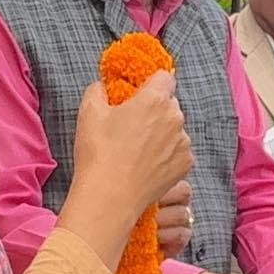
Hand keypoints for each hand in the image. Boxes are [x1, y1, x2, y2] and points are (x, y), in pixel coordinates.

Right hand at [61, 74, 193, 265]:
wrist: (110, 196)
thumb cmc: (99, 152)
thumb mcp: (89, 112)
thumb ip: (98, 89)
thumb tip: (103, 86)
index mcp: (155, 99)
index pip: (164, 77)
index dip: (150, 84)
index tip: (139, 95)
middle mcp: (175, 118)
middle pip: (169, 104)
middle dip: (154, 110)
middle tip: (131, 126)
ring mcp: (183, 143)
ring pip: (175, 129)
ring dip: (161, 134)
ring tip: (137, 150)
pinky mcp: (185, 165)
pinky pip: (177, 151)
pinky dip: (166, 155)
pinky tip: (146, 164)